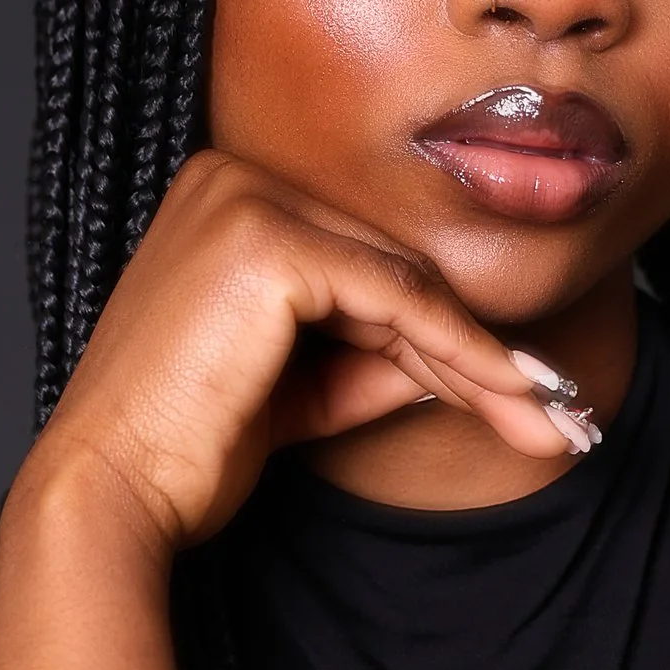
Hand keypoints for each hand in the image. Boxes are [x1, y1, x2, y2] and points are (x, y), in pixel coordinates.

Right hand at [25, 149, 584, 549]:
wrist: (113, 491)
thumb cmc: (186, 450)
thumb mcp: (305, 390)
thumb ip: (379, 360)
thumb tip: (468, 359)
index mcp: (227, 199)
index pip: (363, 264)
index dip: (445, 335)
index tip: (520, 395)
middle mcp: (232, 177)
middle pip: (391, 269)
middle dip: (478, 354)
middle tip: (556, 419)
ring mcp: (246, 201)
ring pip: (403, 283)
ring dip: (484, 362)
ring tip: (548, 425)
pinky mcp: (267, 242)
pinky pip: (396, 298)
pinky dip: (459, 350)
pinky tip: (510, 398)